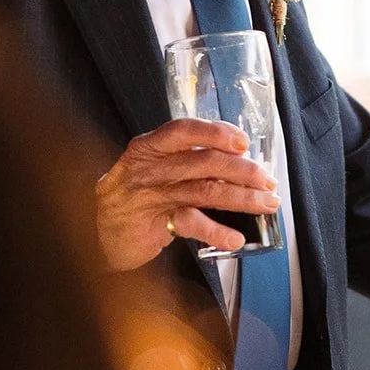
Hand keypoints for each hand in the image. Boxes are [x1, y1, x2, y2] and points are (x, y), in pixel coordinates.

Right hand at [95, 118, 279, 270]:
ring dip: (242, 198)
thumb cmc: (136, 196)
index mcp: (150, 147)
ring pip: (205, 191)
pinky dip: (217, 232)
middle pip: (204, 162)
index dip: (216, 133)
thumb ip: (187, 161)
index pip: (183, 130)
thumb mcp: (154, 169)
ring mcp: (150, 196)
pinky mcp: (152, 225)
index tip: (243, 142)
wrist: (101, 232)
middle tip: (268, 182)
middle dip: (243, 171)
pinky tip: (235, 238)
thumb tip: (239, 163)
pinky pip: (191, 224)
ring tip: (266, 204)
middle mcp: (149, 167)